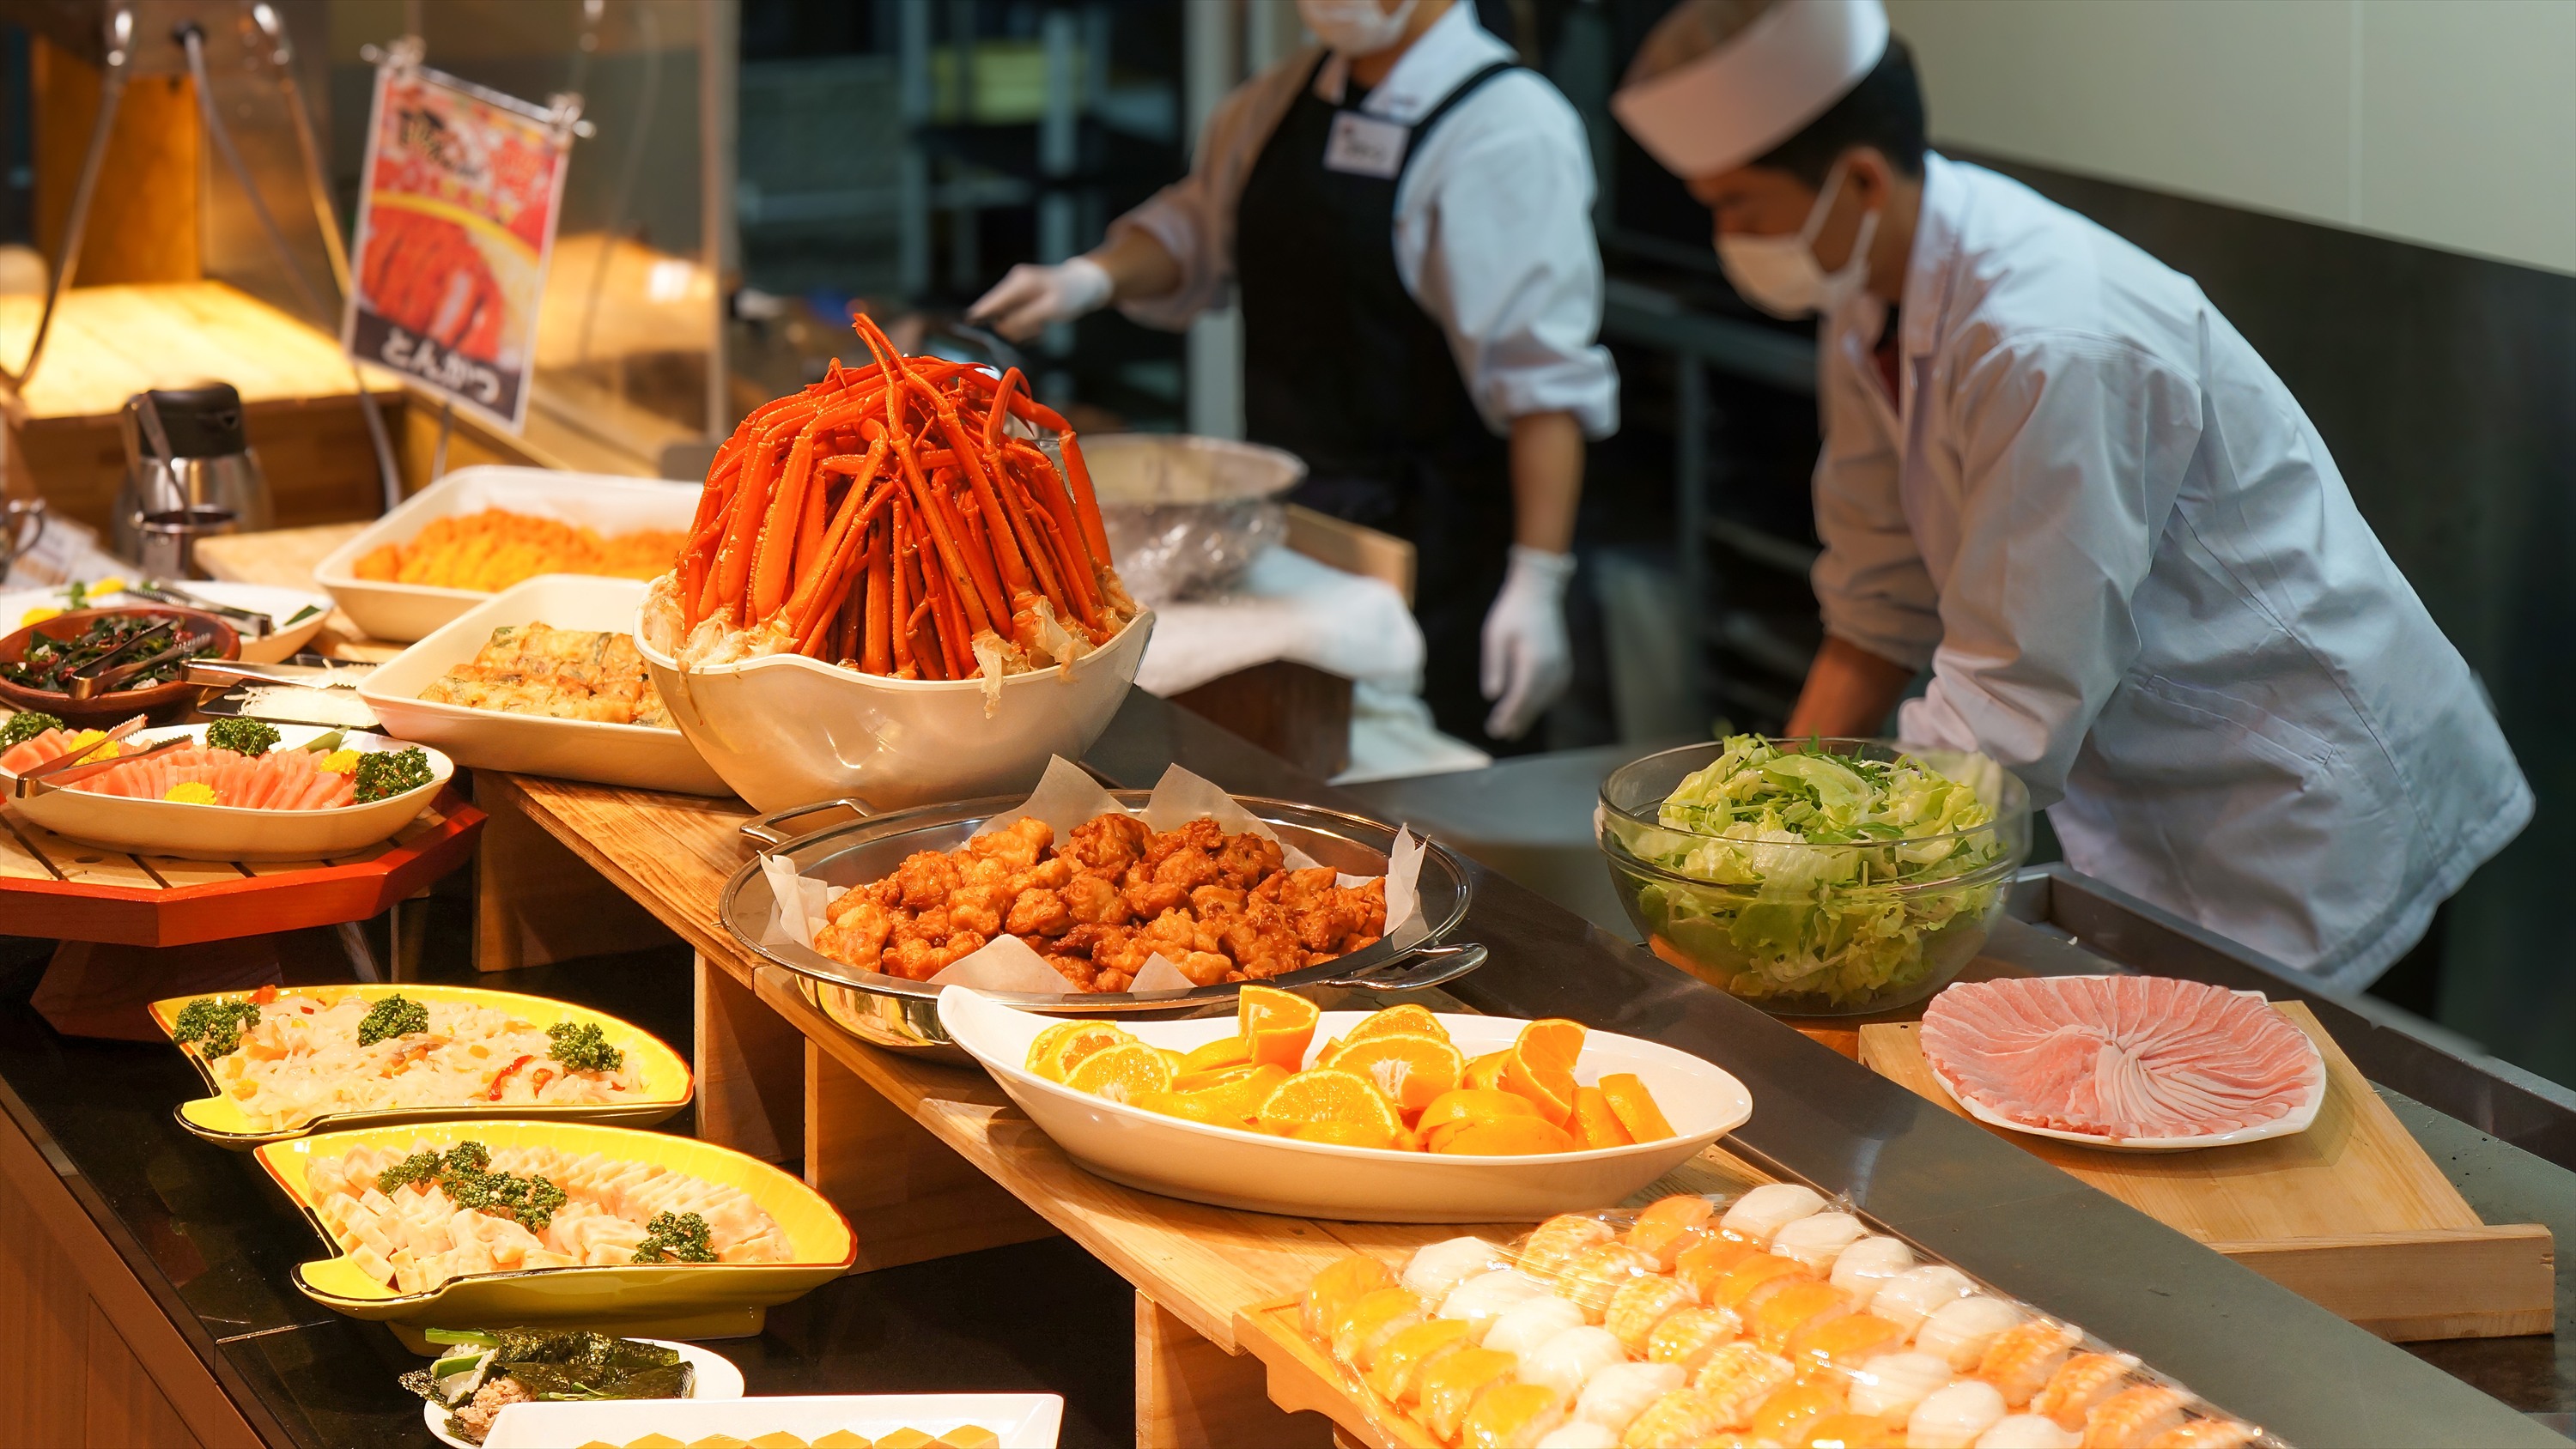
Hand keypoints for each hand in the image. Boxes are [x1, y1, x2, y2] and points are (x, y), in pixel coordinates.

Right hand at [966, 257, 1112, 339]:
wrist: (1084, 284)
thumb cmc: (1071, 295)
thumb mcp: (1051, 309)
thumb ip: (1024, 319)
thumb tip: (1001, 327)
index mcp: (1017, 283)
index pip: (987, 304)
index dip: (978, 320)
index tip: (975, 338)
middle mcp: (1012, 285)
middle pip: (994, 314)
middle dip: (1009, 328)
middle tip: (1033, 330)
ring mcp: (1016, 292)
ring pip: (1004, 319)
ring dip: (1019, 329)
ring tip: (1039, 327)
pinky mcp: (1021, 300)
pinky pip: (1014, 318)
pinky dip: (1024, 326)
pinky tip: (1039, 326)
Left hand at [1480, 545, 1577, 739]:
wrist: (1539, 591)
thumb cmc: (1512, 611)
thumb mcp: (1494, 636)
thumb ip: (1494, 665)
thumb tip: (1492, 695)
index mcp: (1533, 661)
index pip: (1520, 697)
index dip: (1508, 716)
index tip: (1494, 728)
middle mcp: (1551, 666)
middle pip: (1534, 702)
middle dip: (1517, 719)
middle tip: (1499, 733)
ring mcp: (1561, 664)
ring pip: (1546, 698)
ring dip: (1530, 713)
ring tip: (1513, 727)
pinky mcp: (1564, 661)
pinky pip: (1555, 689)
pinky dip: (1543, 701)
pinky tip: (1532, 706)